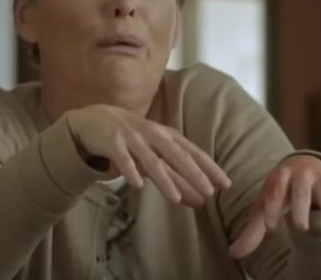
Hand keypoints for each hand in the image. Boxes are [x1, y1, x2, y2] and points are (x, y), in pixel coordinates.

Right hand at [66, 104, 230, 206]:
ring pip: (150, 159)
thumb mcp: (153, 154)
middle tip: (209, 192)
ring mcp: (131, 137)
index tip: (226, 184)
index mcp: (165, 135)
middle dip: (193, 173)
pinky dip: (130, 170)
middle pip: (176, 154)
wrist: (94, 119)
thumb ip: (174, 176)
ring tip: (176, 197)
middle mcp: (151, 134)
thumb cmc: (130, 138)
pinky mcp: (111, 142)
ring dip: (164, 178)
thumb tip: (199, 200)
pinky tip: (137, 185)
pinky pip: (122, 158)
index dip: (209, 167)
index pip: (192, 151)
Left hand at [229, 155, 320, 258]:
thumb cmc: (280, 192)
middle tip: (300, 227)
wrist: (303, 165)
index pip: (273, 193)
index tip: (271, 229)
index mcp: (278, 178)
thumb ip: (253, 231)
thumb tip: (233, 254)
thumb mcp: (265, 206)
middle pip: (300, 191)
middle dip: (300, 207)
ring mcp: (319, 178)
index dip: (271, 209)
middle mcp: (299, 174)